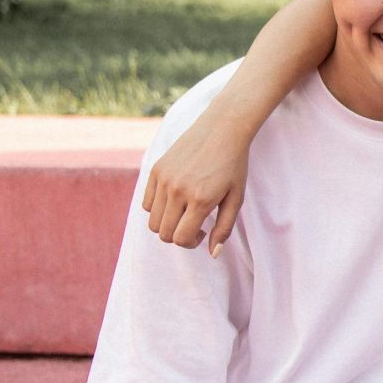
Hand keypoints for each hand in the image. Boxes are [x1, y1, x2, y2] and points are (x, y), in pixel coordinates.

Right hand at [142, 103, 253, 254]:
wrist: (222, 128)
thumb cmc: (234, 165)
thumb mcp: (236, 199)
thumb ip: (224, 228)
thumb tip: (212, 254)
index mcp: (200, 200)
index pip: (181, 238)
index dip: (190, 243)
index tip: (201, 235)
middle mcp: (177, 190)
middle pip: (164, 233)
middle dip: (178, 237)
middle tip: (194, 226)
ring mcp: (164, 179)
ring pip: (153, 220)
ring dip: (167, 224)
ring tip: (185, 214)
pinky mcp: (155, 169)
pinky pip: (147, 202)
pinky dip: (158, 209)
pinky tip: (175, 201)